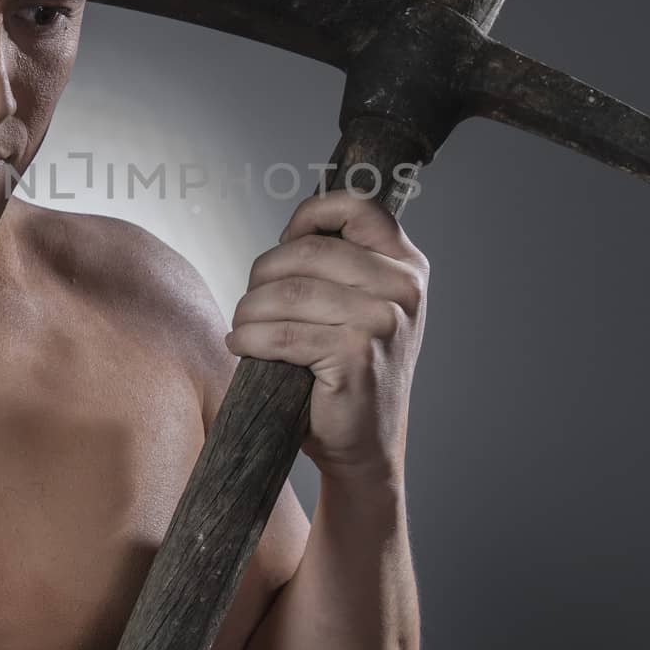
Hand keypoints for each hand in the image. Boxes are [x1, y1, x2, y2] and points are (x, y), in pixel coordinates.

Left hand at [225, 189, 428, 485]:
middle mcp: (403, 288)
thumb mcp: (362, 305)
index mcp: (407, 266)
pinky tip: (241, 345)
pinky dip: (249, 338)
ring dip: (250, 309)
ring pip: (289, 292)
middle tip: (250, 301)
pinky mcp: (356, 355)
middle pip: (309, 251)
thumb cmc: (350, 368)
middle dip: (264, 274)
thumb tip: (291, 233)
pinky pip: (282, 333)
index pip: (357, 206)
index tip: (284, 243)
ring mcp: (384, 322)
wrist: (366, 443)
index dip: (309, 216)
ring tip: (243, 326)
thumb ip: (341, 264)